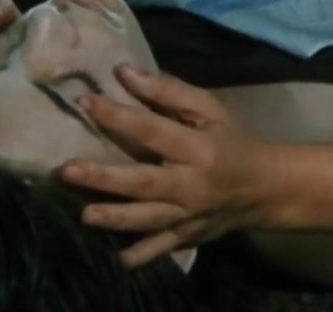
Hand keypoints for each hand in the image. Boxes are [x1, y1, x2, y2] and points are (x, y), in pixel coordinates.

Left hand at [60, 65, 280, 267]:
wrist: (266, 188)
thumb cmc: (233, 141)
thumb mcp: (210, 109)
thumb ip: (168, 91)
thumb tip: (124, 73)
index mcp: (197, 148)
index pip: (152, 130)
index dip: (118, 116)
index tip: (85, 103)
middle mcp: (191, 185)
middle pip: (143, 182)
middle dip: (104, 177)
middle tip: (67, 171)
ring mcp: (188, 216)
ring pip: (147, 219)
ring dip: (115, 218)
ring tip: (84, 215)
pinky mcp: (187, 237)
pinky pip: (161, 249)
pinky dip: (141, 256)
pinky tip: (117, 259)